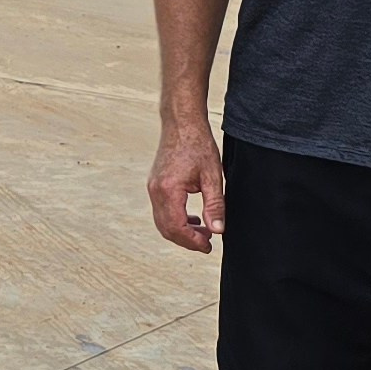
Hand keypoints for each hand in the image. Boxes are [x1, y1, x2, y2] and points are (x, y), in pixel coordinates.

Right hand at [148, 114, 225, 252]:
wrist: (181, 123)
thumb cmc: (198, 144)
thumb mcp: (212, 176)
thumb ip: (215, 205)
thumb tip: (218, 230)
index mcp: (169, 190)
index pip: (177, 227)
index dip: (193, 241)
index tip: (209, 246)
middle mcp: (156, 191)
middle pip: (166, 229)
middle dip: (186, 240)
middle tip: (207, 243)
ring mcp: (153, 188)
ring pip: (162, 222)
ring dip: (181, 231)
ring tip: (203, 232)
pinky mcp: (155, 184)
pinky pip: (161, 211)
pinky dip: (175, 220)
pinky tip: (193, 218)